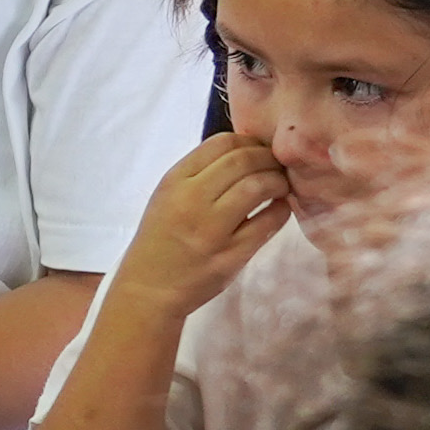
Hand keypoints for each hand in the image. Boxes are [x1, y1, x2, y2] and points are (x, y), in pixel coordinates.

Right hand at [122, 133, 298, 322]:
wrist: (149, 288)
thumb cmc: (161, 238)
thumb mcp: (168, 195)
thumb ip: (200, 172)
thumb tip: (247, 151)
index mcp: (175, 181)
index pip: (222, 142)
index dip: (249, 142)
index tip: (259, 151)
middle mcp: (191, 200)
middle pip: (243, 160)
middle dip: (269, 158)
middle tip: (278, 167)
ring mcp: (211, 230)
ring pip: (257, 187)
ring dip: (278, 181)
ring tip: (280, 186)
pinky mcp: (230, 256)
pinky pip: (267, 223)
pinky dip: (280, 210)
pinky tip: (279, 208)